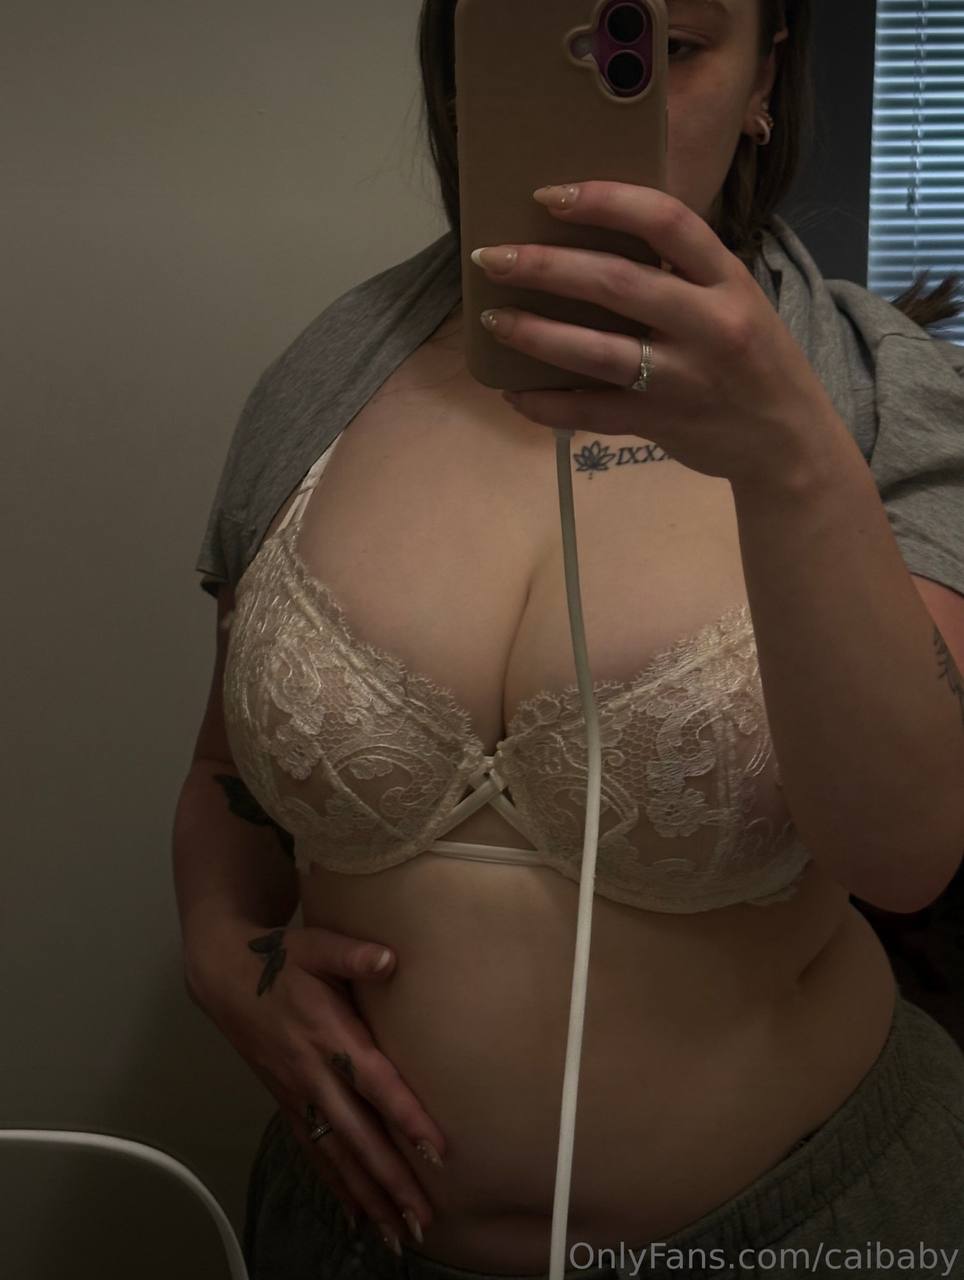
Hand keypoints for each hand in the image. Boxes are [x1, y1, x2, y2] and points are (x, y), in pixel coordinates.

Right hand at [184, 918, 443, 1248]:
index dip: (404, 1117)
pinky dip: (335, 1184)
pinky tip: (355, 1213)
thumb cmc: (281, 958)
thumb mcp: (317, 944)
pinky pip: (313, 1151)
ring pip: (334, 1155)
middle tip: (422, 1219)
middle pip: (356, 1136)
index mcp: (327, 1035)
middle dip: (390, 1180)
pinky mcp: (286, 1102)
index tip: (435, 1151)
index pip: (373, 1083)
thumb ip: (354, 954)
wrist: (224, 975)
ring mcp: (296, 1094)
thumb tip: (390, 959)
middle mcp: (312, 1073)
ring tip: (396, 1233)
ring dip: (366, 1195)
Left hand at [473, 180, 839, 491]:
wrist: (789, 442)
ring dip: (535, 333)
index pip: (666, 221)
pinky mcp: (661, 425)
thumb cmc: (755, 359)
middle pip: (615, 283)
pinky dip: (547, 404)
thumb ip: (683, 272)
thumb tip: (598, 237)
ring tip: (491, 318)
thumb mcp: (738, 299)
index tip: (549, 196)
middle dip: (544, 266)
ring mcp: (683, 379)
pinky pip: (591, 413)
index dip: (604, 201)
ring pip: (596, 352)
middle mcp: (708, 324)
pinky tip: (513, 392)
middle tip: (491, 256)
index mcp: (727, 279)